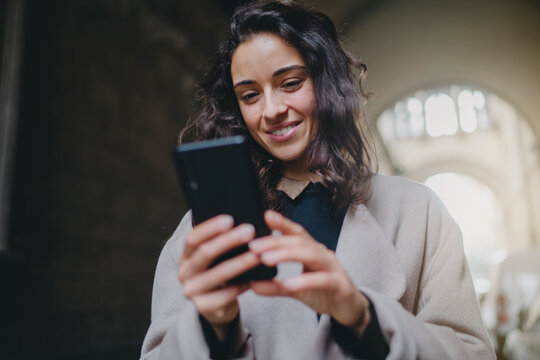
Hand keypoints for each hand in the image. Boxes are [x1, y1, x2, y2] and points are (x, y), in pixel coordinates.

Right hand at [178, 215, 259, 338]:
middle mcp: (184, 272)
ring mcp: (191, 291)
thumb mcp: (218, 257)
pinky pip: (225, 295)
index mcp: (186, 255)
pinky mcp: (203, 307)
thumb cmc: (220, 272)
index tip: (230, 219)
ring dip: (240, 263)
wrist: (218, 307)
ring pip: (217, 274)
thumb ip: (223, 242)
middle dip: (228, 241)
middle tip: (249, 231)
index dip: (210, 228)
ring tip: (258, 254)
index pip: (192, 238)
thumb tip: (245, 223)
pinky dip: (242, 285)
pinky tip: (255, 278)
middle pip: (204, 253)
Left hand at [249, 210, 370, 333]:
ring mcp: (333, 268)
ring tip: (267, 259)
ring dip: (287, 255)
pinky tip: (289, 285)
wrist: (350, 310)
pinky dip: (305, 281)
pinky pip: (323, 280)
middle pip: (299, 242)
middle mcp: (322, 255)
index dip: (282, 223)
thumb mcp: (295, 289)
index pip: (296, 233)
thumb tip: (252, 284)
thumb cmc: (323, 293)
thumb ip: (275, 286)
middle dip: (275, 242)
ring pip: (311, 254)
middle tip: (254, 246)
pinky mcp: (340, 285)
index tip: (265, 216)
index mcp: (311, 251)